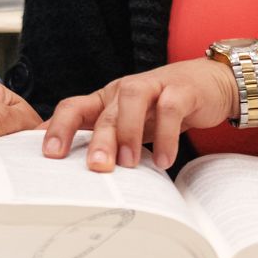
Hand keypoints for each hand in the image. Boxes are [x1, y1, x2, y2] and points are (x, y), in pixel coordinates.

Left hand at [41, 58, 237, 172]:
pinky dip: (166, 136)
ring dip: (128, 132)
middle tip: (95, 167)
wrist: (210, 83)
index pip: (73, 108)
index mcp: (107, 100)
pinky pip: (170, 109)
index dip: (58, 128)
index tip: (47, 155)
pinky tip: (164, 160)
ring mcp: (153, 86)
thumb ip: (111, 141)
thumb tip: (80, 174)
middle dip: (97, 140)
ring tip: (129, 163)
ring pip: (132, 101)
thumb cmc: (164, 107)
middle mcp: (124, 90)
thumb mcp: (133, 124)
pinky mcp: (181, 90)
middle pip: (103, 111)